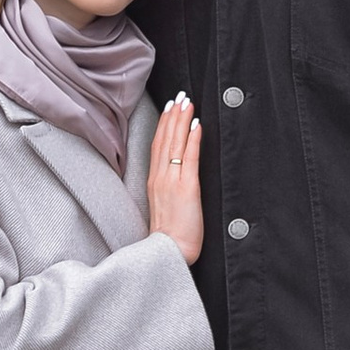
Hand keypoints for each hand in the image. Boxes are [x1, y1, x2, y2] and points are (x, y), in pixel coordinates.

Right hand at [146, 95, 202, 259]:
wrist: (168, 253)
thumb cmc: (168, 237)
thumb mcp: (162, 208)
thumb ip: (166, 190)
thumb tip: (174, 178)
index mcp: (153, 182)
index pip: (157, 146)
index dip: (163, 126)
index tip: (168, 108)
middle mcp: (159, 178)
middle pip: (164, 140)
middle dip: (172, 116)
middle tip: (179, 96)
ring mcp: (172, 181)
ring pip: (175, 144)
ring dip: (181, 121)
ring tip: (187, 103)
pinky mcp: (187, 188)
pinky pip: (189, 158)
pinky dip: (192, 140)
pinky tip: (196, 125)